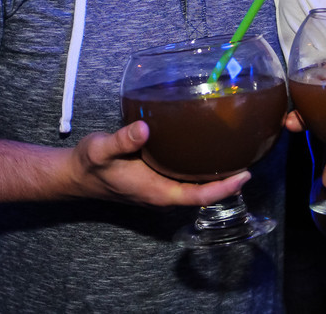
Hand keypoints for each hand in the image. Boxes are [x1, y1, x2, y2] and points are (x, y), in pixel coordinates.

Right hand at [68, 120, 250, 207]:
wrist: (74, 174)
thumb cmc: (89, 165)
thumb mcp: (101, 150)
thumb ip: (122, 140)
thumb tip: (143, 129)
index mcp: (157, 192)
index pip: (199, 196)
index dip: (224, 188)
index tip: (244, 175)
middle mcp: (163, 193)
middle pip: (204, 193)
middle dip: (228, 181)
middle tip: (250, 158)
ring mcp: (161, 187)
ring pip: (196, 185)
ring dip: (217, 174)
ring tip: (238, 152)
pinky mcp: (157, 178)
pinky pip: (186, 177)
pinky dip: (202, 167)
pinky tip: (209, 149)